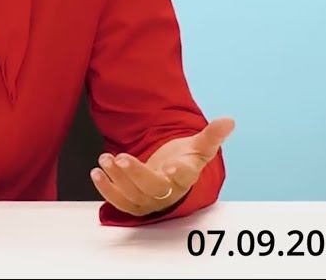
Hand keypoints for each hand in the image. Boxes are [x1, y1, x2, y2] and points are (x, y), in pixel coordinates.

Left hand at [90, 117, 234, 216]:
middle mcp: (167, 192)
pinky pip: (119, 202)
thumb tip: (229, 120)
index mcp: (185, 177)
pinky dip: (106, 189)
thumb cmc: (183, 161)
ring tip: (104, 158)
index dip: (180, 172)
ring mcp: (149, 200)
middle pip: (153, 188)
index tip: (173, 166)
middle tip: (120, 157)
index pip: (186, 176)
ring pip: (133, 196)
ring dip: (116, 179)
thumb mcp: (197, 147)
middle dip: (135, 174)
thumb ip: (211, 135)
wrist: (170, 177)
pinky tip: (96, 172)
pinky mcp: (133, 204)